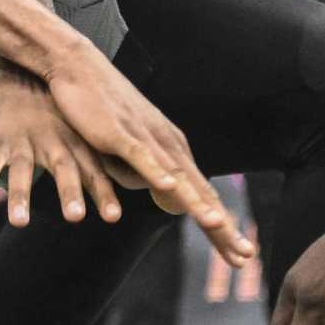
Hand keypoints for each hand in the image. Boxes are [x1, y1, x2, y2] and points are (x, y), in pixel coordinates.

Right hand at [0, 68, 121, 234]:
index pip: (94, 170)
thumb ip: (95, 162)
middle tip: (75, 216)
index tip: (113, 217)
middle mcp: (50, 141)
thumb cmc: (57, 114)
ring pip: (20, 170)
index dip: (104, 192)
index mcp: (74, 142)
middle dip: (69, 191)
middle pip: (62, 167)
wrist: (19, 74)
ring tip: (20, 222)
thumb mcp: (80, 131)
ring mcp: (19, 143)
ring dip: (20, 195)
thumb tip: (122, 191)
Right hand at [41, 41, 254, 266]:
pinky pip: (143, 157)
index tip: (239, 255)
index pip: (203, 198)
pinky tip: (171, 189)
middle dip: (222, 227)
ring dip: (198, 203)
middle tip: (244, 255)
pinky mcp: (122, 133)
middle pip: (200, 193)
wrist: (80, 69)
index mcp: (172, 154)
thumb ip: (151, 173)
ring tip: (217, 227)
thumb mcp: (133, 153)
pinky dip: (157, 173)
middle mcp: (168, 147)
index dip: (222, 229)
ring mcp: (147, 140)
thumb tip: (164, 192)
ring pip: (178, 178)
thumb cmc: (105, 112)